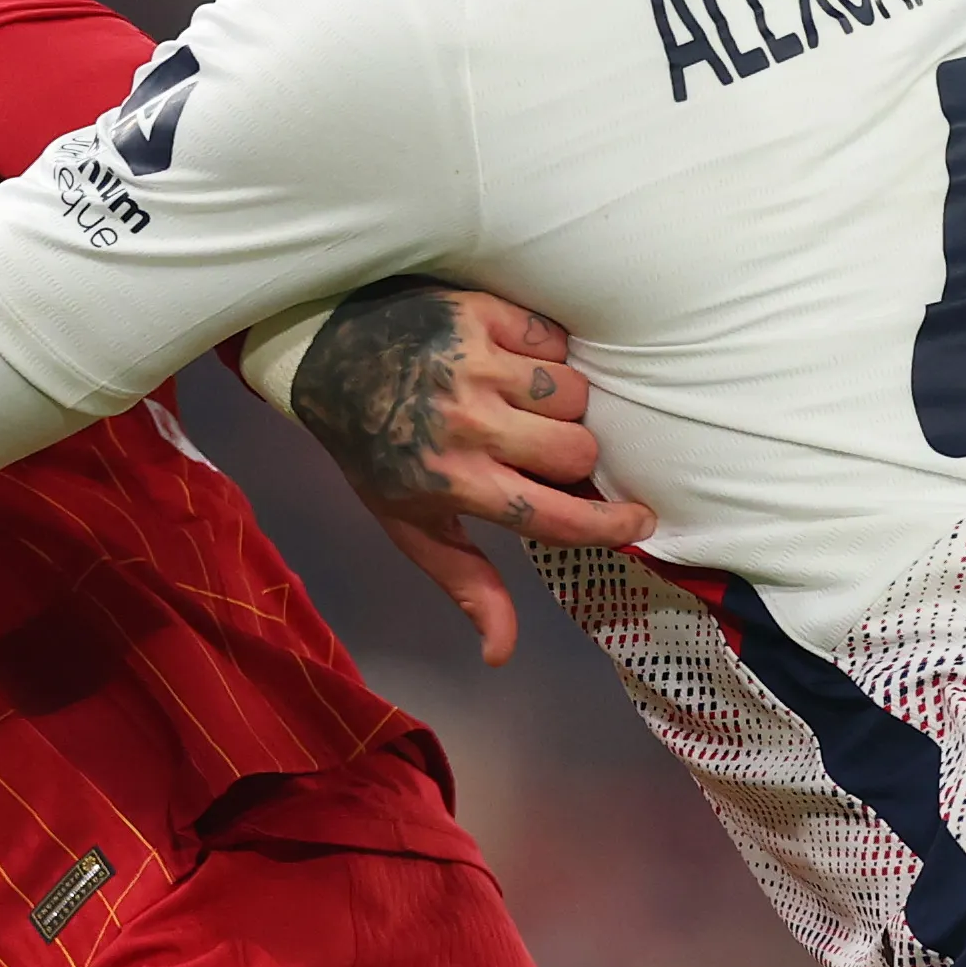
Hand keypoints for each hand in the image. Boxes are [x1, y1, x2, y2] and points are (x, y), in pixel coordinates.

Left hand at [284, 280, 653, 666]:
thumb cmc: (373, 449)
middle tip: (539, 449)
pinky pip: (554, 339)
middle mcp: (466, 425)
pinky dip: (544, 352)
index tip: (640, 522)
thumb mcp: (408, 522)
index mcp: (453, 483)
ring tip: (524, 403)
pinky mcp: (479, 313)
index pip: (554, 516)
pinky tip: (511, 360)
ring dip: (561, 401)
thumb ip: (465, 582)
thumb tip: (501, 654)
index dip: (610, 525)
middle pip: (577, 450)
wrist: (325, 355)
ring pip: (574, 391)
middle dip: (571, 455)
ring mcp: (474, 364)